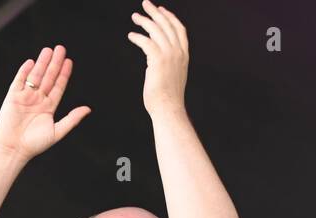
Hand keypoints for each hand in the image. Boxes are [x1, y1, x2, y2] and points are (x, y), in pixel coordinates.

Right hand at [0, 45, 91, 161]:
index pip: (58, 86)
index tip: (69, 61)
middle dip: (54, 63)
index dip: (64, 74)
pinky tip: (31, 62)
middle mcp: (37, 100)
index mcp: (49, 107)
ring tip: (48, 50)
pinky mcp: (13, 97)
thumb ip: (72, 119)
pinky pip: (19, 81)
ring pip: (35, 76)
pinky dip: (24, 71)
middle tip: (60, 49)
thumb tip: (87, 109)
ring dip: (41, 63)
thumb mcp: (58, 131)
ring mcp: (25, 97)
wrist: (13, 149)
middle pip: (48, 77)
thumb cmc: (35, 144)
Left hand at [127, 1, 187, 116]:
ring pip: (156, 30)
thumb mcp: (174, 77)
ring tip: (135, 17)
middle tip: (145, 3)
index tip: (162, 10)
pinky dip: (137, 37)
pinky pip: (146, 41)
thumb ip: (170, 65)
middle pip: (167, 25)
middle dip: (155, 12)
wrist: (168, 108)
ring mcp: (169, 55)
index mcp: (184, 55)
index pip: (179, 29)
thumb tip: (159, 62)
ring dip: (144, 21)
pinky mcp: (157, 60)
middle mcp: (178, 52)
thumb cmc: (168, 98)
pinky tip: (131, 36)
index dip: (170, 17)